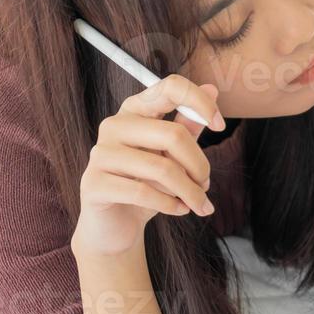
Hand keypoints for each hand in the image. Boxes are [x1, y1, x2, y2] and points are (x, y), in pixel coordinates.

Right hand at [72, 74, 223, 258]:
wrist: (114, 226)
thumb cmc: (146, 184)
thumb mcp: (171, 155)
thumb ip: (188, 125)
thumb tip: (212, 89)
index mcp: (134, 110)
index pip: (170, 87)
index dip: (200, 103)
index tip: (220, 125)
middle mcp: (114, 125)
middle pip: (173, 135)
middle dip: (199, 165)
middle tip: (206, 185)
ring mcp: (100, 154)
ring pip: (162, 168)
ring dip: (189, 191)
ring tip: (198, 203)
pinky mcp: (93, 184)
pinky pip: (143, 192)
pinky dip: (170, 205)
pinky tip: (179, 210)